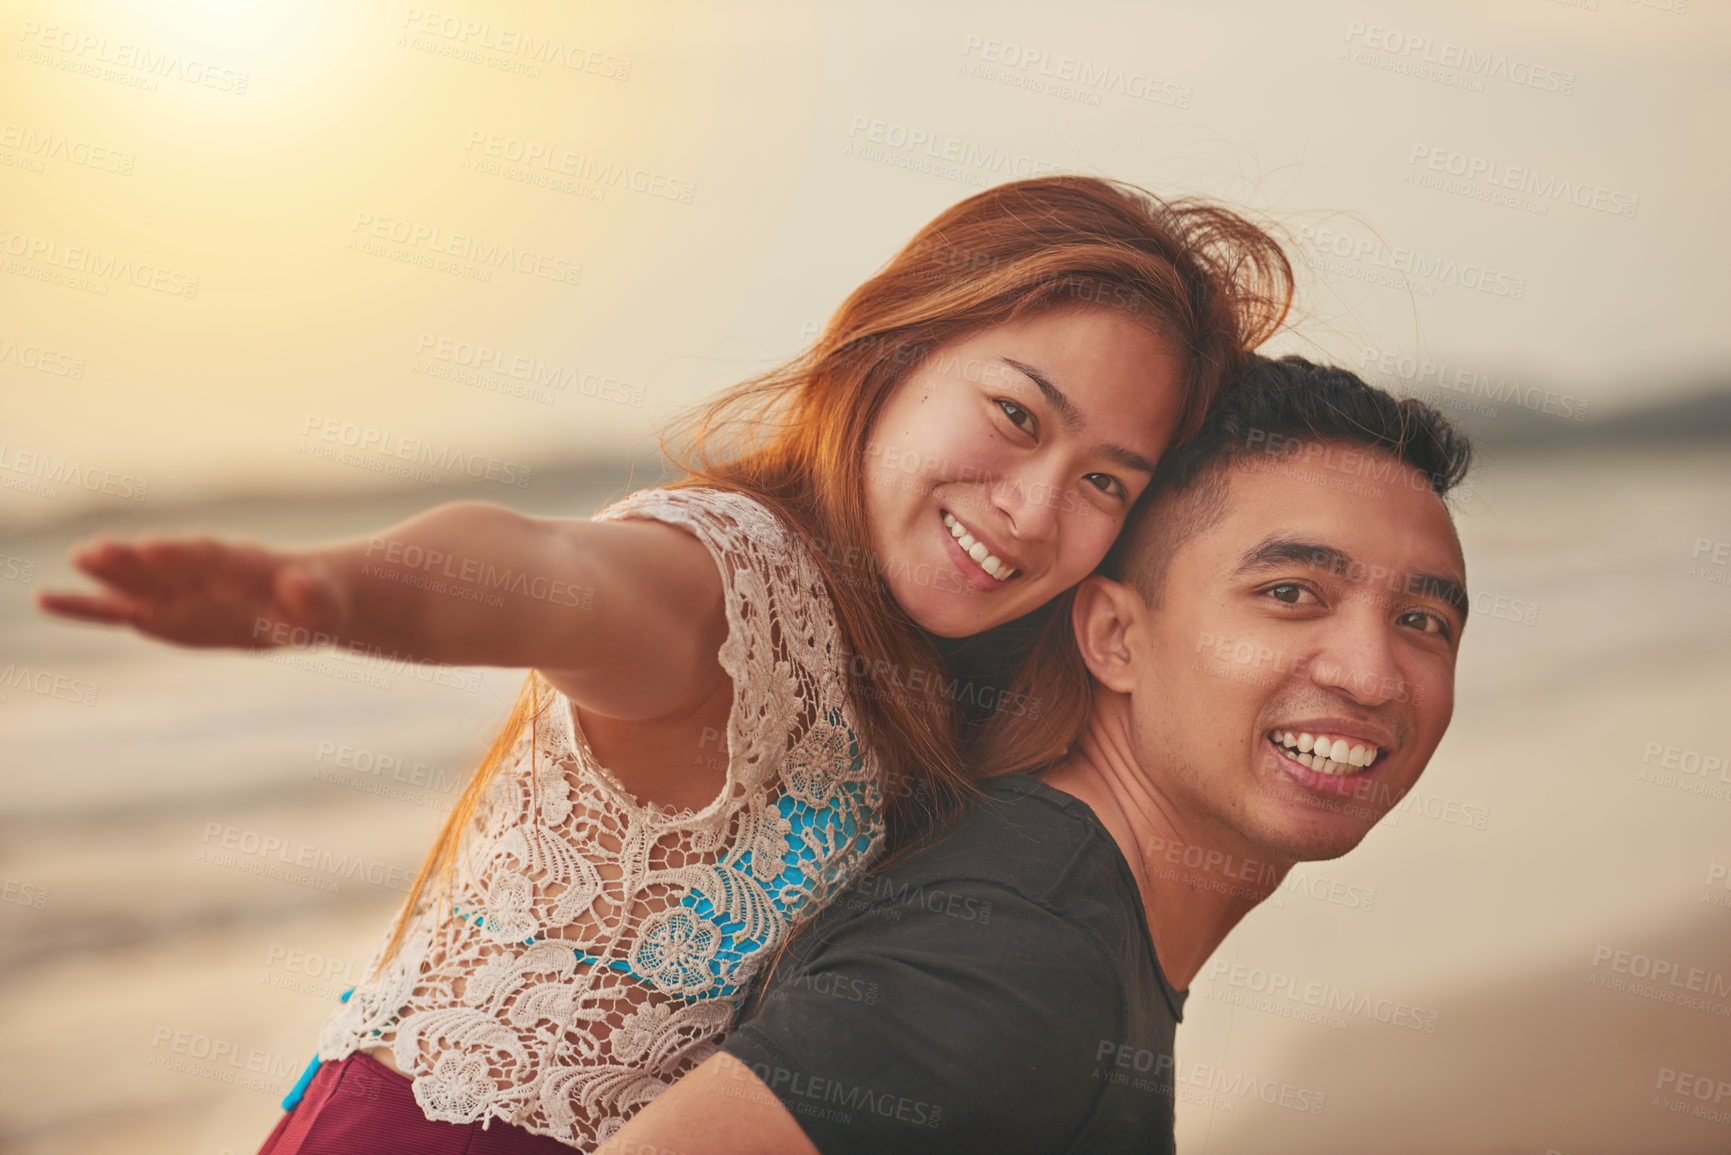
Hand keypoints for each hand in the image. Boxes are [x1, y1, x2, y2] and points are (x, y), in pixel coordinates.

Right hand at [36, 535, 349, 649]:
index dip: (181, 554)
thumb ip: (313, 596)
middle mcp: (200, 572)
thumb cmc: (318, 605)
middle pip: (163, 564)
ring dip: (108, 573)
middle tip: (95, 551)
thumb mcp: (325, 606)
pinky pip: (118, 611)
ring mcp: (177, 591)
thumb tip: (300, 584)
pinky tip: (46, 600)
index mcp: (242, 566)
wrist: (301, 605)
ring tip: (76, 560)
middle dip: (133, 559)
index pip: (208, 557)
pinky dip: (85, 607)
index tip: (153, 547)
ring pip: (136, 582)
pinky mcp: (162, 612)